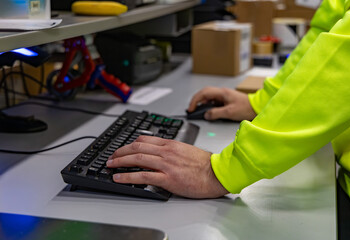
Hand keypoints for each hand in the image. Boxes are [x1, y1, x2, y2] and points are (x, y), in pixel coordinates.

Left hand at [106, 136, 228, 198]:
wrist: (216, 173)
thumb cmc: (204, 164)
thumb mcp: (186, 150)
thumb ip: (171, 150)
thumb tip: (160, 153)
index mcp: (171, 144)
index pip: (145, 140)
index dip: (130, 143)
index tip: (123, 148)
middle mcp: (166, 151)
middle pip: (137, 147)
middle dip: (121, 151)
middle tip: (112, 156)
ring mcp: (166, 164)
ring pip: (137, 159)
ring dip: (120, 161)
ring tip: (110, 165)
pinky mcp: (167, 178)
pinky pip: (143, 175)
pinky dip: (128, 176)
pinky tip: (119, 177)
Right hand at [188, 87, 256, 120]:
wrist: (257, 107)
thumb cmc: (246, 108)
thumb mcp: (229, 112)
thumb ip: (216, 113)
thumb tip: (206, 115)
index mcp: (222, 93)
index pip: (204, 93)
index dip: (195, 101)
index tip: (191, 108)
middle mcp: (222, 93)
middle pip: (204, 94)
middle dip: (196, 101)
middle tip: (191, 109)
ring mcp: (224, 96)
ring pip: (209, 97)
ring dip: (202, 103)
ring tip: (198, 111)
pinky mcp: (226, 100)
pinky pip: (214, 101)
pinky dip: (208, 106)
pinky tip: (208, 111)